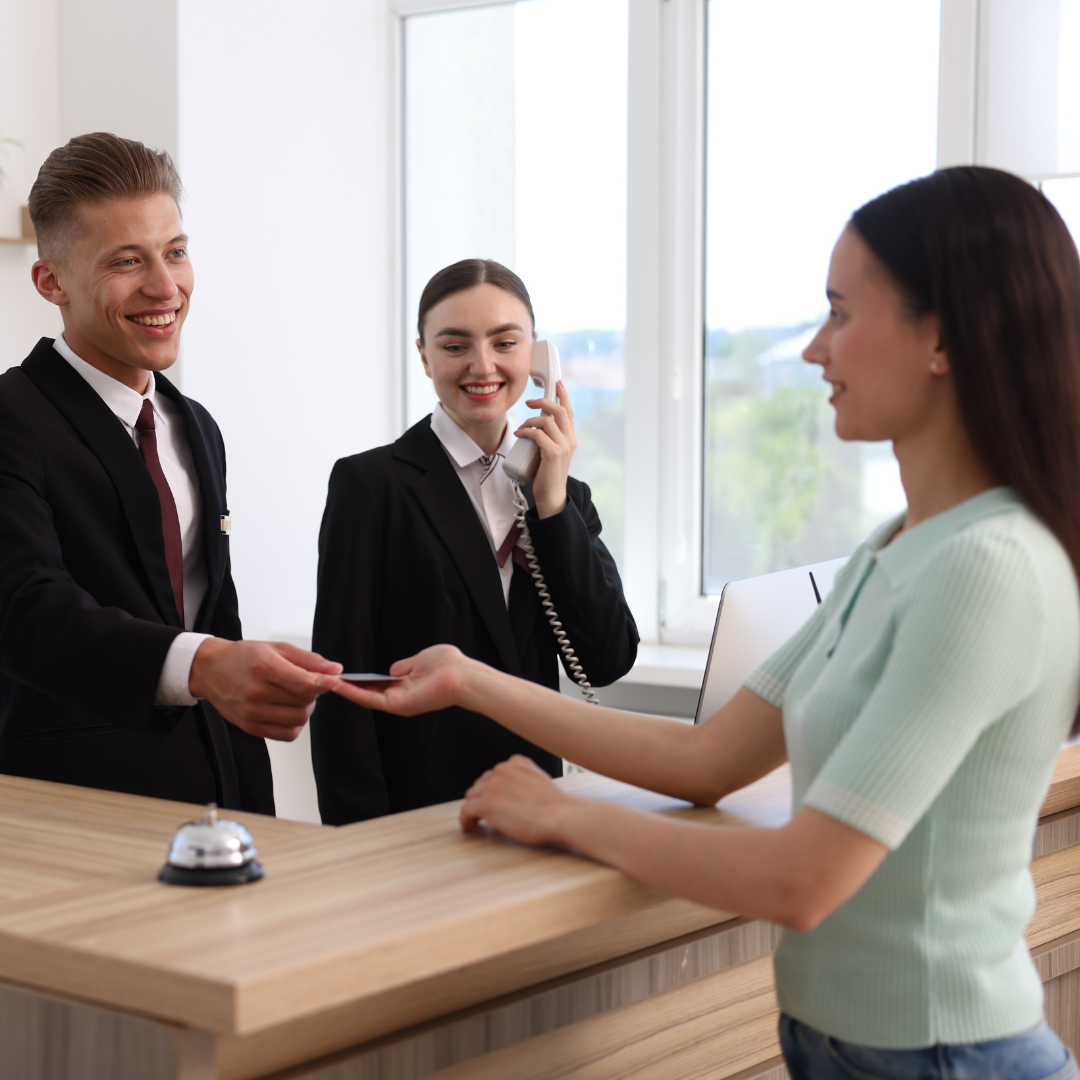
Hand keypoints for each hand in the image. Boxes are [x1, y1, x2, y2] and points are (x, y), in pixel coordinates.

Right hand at [189, 639, 341, 740]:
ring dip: (306, 708)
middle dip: (314, 693)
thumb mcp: (277, 648)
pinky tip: (287, 710)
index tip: (333, 680)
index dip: (325, 683)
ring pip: (299, 719)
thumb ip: (309, 660)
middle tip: (306, 683)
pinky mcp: (250, 727)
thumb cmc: (244, 657)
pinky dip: (295, 724)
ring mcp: (252, 713)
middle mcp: (256, 692)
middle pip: (305, 702)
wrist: (211, 670)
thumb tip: (336, 670)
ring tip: (295, 696)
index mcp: (264, 667)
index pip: (305, 684)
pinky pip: (287, 734)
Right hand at [327, 644, 474, 714]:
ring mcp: (398, 703)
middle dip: (346, 687)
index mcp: (407, 685)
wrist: (462, 675)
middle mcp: (400, 697)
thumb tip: (392, 670)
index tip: (343, 674)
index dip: (360, 680)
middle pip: (368, 693)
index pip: (378, 684)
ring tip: (322, 682)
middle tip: (324, 679)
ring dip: (343, 690)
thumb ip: (405, 665)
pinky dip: (351, 692)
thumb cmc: (448, 664)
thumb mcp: (421, 659)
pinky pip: (369, 699)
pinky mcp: (397, 706)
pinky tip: (336, 685)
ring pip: (364, 698)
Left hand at [459, 754, 571, 844]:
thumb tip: (516, 793)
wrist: (559, 815)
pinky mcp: (485, 803)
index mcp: (516, 763)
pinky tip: (469, 827)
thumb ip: (525, 779)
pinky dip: (465, 819)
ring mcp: (492, 786)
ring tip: (477, 820)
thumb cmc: (556, 806)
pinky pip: (466, 811)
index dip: (492, 788)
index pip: (495, 774)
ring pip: (472, 796)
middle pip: (481, 784)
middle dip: (483, 797)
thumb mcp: (541, 780)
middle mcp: (502, 770)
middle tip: (486, 812)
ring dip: (474, 808)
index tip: (494, 798)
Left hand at [515, 380, 575, 517]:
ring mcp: (563, 447)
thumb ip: (550, 438)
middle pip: (560, 411)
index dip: (563, 396)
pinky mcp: (553, 454)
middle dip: (543, 401)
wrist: (551, 494)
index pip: (569, 412)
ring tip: (521, 427)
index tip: (557, 384)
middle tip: (529, 402)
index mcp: (571, 438)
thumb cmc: (547, 474)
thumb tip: (537, 423)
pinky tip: (519, 434)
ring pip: (548, 421)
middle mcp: (570, 440)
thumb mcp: (552, 452)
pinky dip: (526, 431)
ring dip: (530, 420)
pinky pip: (538, 434)